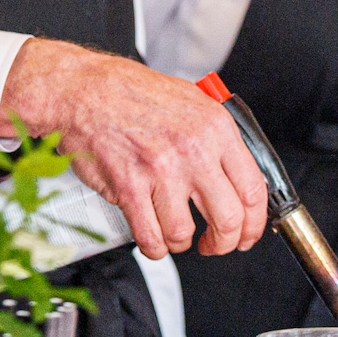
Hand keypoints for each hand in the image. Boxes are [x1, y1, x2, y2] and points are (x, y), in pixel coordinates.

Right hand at [0, 38, 269, 259]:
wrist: (84, 89)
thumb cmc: (131, 92)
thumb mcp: (190, 101)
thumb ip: (216, 139)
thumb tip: (236, 178)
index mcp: (215, 127)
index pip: (253, 190)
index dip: (253, 224)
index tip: (246, 234)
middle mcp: (193, 149)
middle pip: (228, 220)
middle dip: (223, 243)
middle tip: (214, 244)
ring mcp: (161, 169)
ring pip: (185, 234)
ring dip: (181, 242)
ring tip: (174, 233)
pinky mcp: (129, 186)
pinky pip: (151, 236)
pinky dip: (154, 247)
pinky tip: (153, 238)